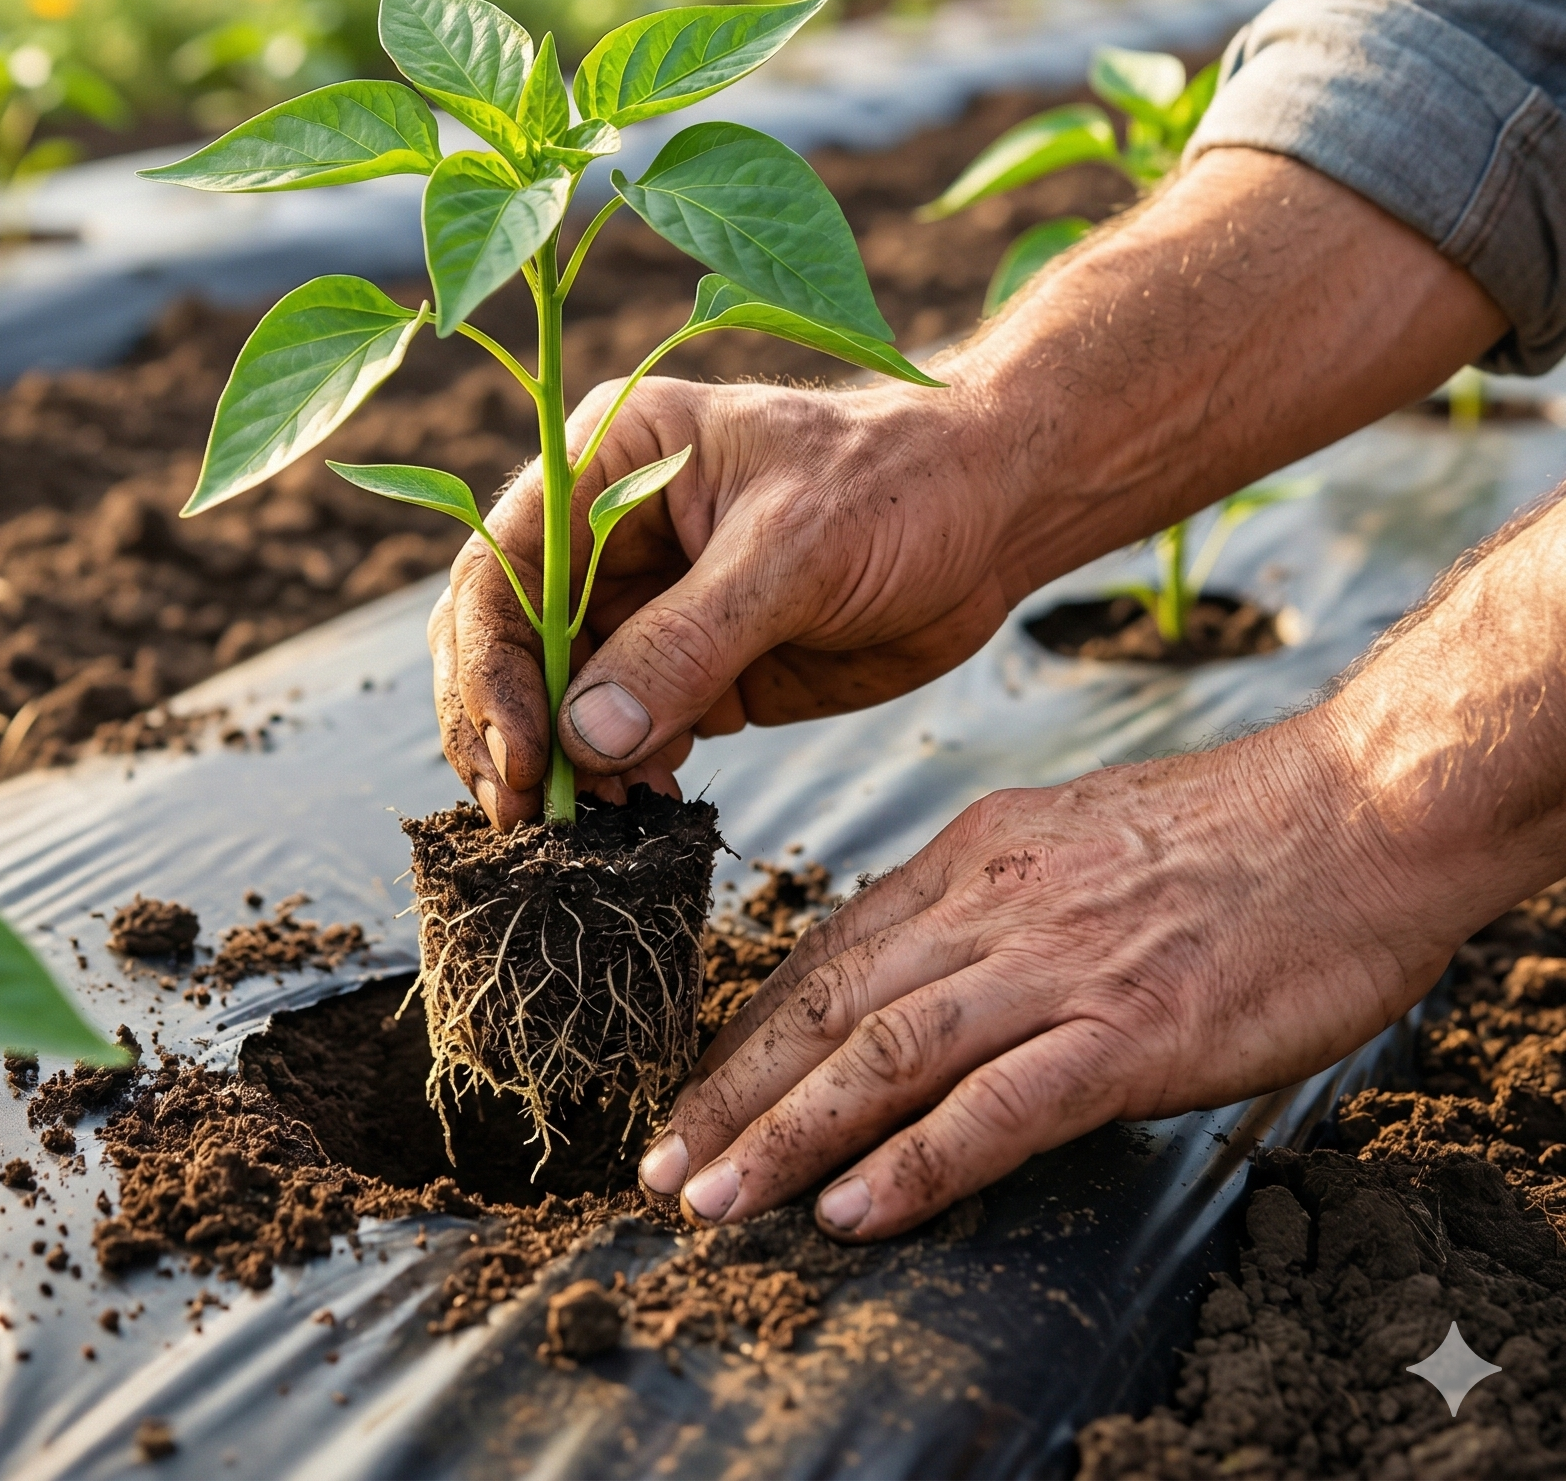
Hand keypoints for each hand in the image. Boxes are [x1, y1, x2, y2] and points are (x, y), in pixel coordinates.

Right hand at [431, 373, 1015, 827]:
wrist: (993, 516)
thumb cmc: (898, 489)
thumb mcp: (793, 552)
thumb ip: (688, 642)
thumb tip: (585, 739)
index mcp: (604, 462)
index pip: (499, 566)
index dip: (490, 666)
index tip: (521, 757)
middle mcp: (602, 532)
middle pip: (504, 638)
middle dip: (502, 728)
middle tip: (526, 816)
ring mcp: (641, 603)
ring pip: (553, 697)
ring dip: (557, 766)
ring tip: (593, 824)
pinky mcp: (686, 666)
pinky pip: (619, 731)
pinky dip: (615, 777)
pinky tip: (643, 805)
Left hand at [635, 720, 1451, 1238]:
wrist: (1360, 811)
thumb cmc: (1232, 835)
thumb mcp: (1073, 838)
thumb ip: (992, 902)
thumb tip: (925, 964)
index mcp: (974, 858)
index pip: (830, 952)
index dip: (751, 1029)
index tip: (695, 1089)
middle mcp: (992, 906)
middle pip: (830, 1004)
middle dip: (733, 1090)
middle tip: (661, 1164)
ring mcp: (1058, 966)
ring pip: (885, 1054)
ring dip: (786, 1134)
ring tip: (712, 1200)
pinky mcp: (1131, 1028)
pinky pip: (1000, 1104)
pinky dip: (917, 1162)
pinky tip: (853, 1209)